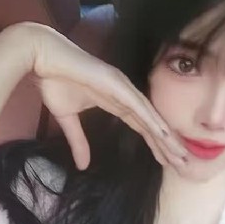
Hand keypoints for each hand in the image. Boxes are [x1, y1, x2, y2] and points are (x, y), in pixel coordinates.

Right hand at [28, 23, 187, 169]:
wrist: (40, 57)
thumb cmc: (53, 81)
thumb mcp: (67, 120)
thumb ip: (78, 142)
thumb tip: (83, 166)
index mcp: (115, 102)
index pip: (141, 126)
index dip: (155, 144)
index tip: (168, 160)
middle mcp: (124, 94)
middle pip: (151, 124)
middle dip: (167, 145)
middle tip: (184, 164)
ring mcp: (122, 87)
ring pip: (149, 116)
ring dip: (166, 136)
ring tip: (181, 154)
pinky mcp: (115, 83)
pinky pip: (137, 105)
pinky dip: (151, 119)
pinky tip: (164, 134)